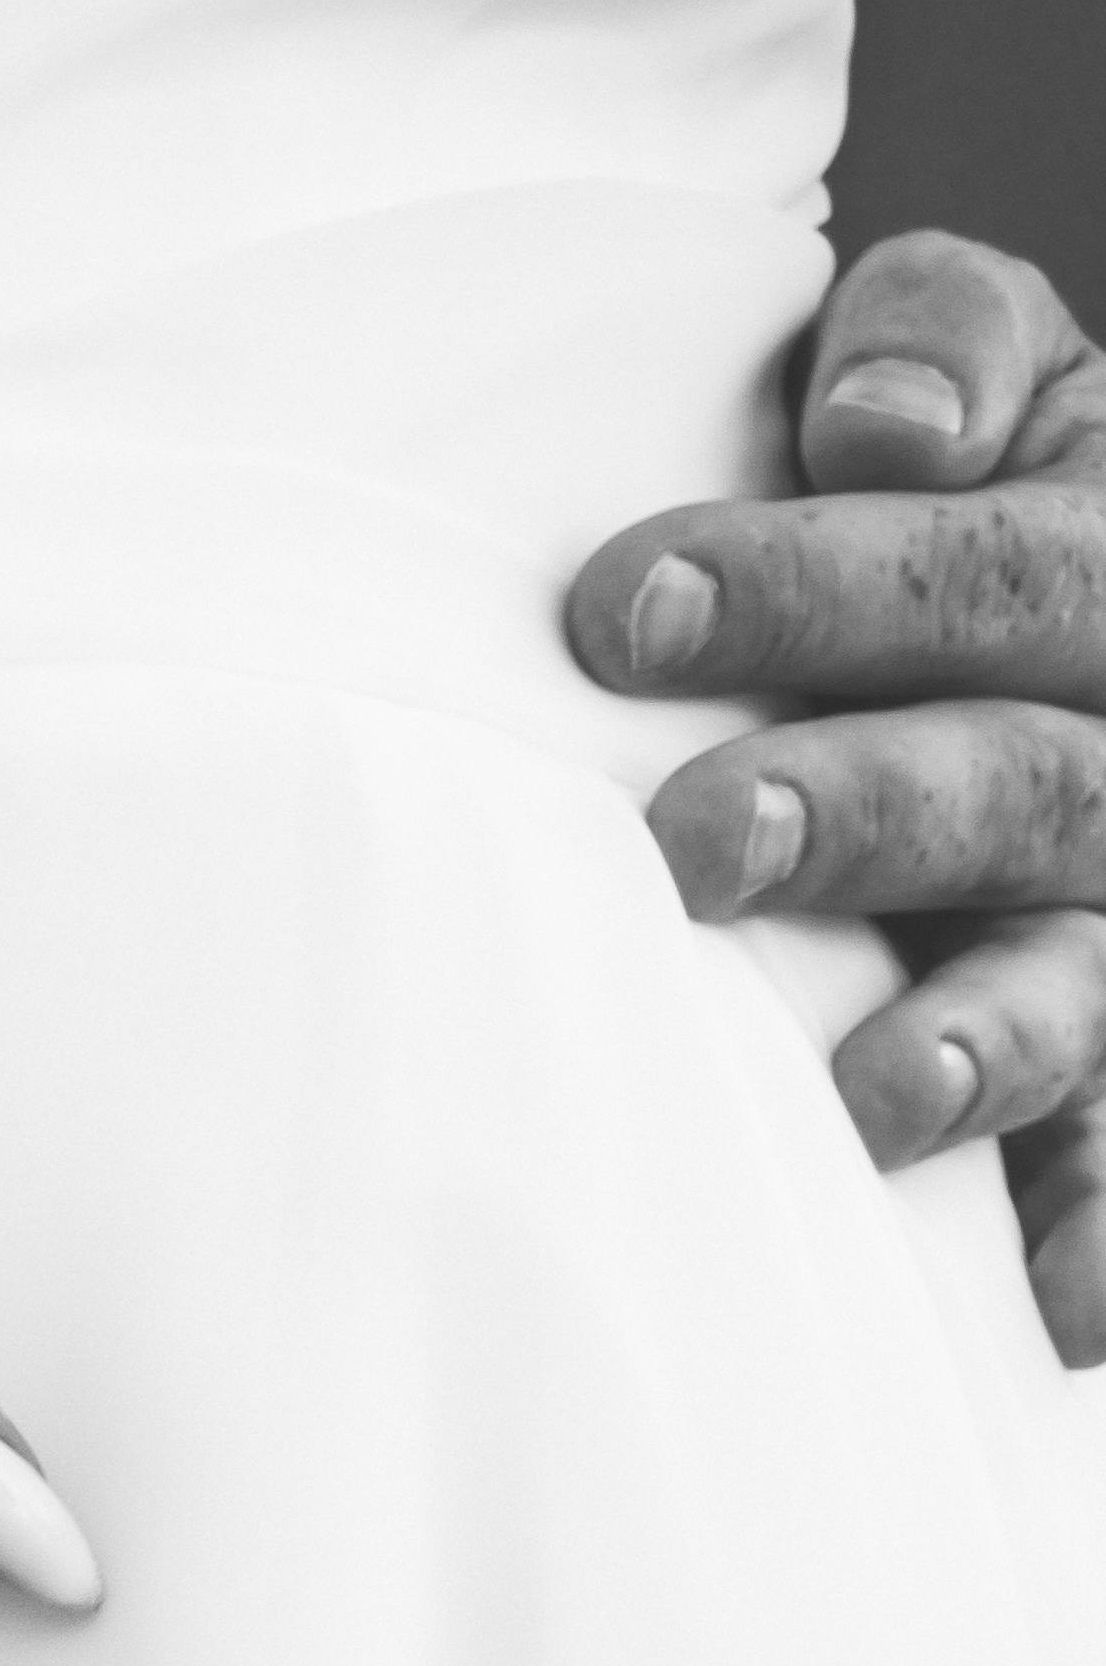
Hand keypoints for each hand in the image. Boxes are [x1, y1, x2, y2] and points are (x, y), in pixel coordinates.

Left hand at [570, 230, 1105, 1357]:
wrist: (1068, 632)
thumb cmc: (959, 497)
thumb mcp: (990, 379)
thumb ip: (942, 344)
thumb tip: (875, 424)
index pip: (989, 564)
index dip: (815, 588)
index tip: (609, 613)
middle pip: (1034, 778)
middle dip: (867, 808)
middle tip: (691, 845)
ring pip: (1092, 983)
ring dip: (984, 1041)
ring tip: (870, 1092)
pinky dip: (1098, 1231)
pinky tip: (1058, 1321)